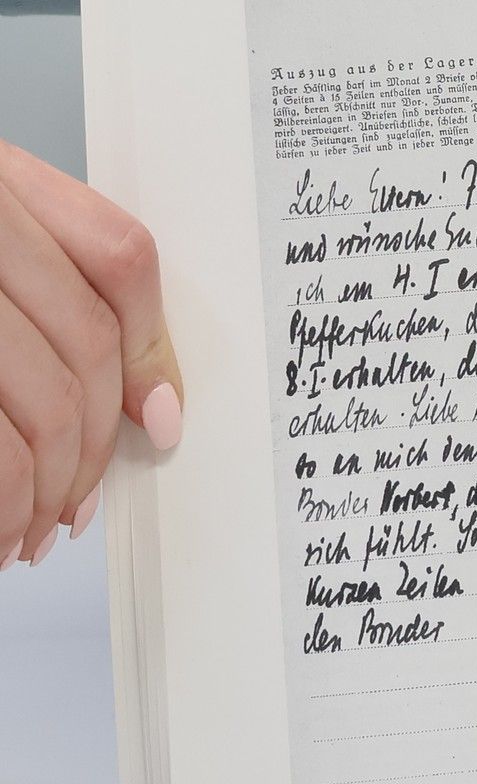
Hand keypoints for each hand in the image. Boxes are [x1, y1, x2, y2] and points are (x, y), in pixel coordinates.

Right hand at [0, 141, 181, 569]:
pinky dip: (0, 502)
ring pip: (38, 403)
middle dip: (90, 443)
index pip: (117, 255)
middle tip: (72, 501)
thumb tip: (143, 400)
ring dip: (44, 487)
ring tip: (27, 528)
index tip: (155, 415)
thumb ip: (42, 287)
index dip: (148, 349)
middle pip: (81, 345)